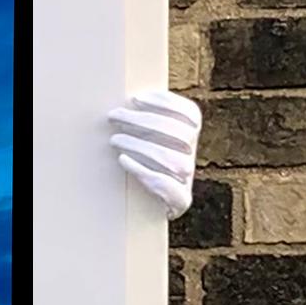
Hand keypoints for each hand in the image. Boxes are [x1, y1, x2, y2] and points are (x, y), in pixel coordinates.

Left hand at [108, 89, 200, 220]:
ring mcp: (189, 178)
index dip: (166, 103)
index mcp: (190, 136)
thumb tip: (126, 101)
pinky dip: (142, 170)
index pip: (190, 114)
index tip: (136, 99)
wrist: (148, 205)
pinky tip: (123, 159)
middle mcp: (193, 155)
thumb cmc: (141, 162)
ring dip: (140, 145)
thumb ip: (143, 120)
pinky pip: (165, 183)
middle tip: (113, 115)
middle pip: (179, 132)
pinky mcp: (180, 200)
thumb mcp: (147, 139)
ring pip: (172, 158)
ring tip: (114, 139)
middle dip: (144, 121)